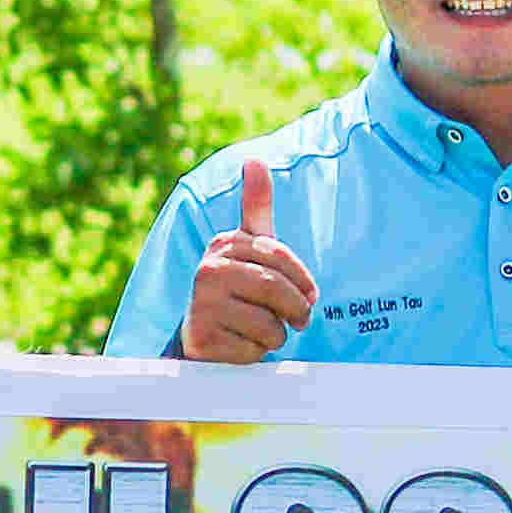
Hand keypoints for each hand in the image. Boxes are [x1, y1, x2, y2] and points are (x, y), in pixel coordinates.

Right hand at [178, 159, 313, 363]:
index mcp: (224, 244)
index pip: (279, 256)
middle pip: (275, 289)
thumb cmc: (237, 287)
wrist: (200, 335)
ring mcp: (202, 303)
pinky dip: (258, 353)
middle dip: (296, 309)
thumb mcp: (248, 246)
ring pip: (268, 322)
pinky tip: (244, 345)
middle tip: (301, 320)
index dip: (303, 279)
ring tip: (267, 331)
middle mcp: (208, 269)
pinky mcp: (203, 337)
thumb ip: (256, 207)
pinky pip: (253, 349)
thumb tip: (254, 159)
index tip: (311, 294)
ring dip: (278, 334)